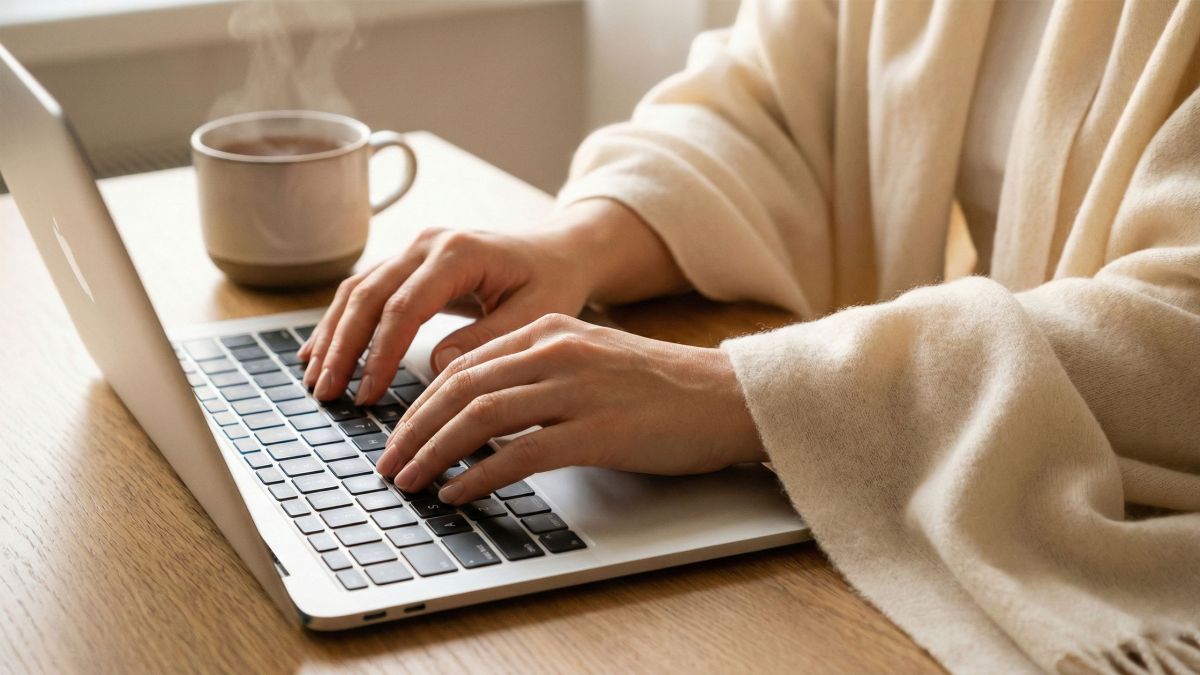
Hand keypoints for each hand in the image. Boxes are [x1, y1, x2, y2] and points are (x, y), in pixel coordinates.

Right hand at [298, 199, 688, 403]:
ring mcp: (414, 250)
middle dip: (343, 348)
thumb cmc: (552, 283)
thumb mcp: (535, 316)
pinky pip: (364, 291)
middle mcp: (428, 243)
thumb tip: (437, 366)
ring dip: (333, 336)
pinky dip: (341, 323)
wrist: (559, 253)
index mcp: (459, 253)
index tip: (368, 395)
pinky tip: (321, 353)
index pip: (404, 307)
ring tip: (316, 381)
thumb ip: (488, 340)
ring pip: (358, 290)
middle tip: (326, 393)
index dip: (380, 354)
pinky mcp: (409, 264)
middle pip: (368, 295)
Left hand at [376, 313, 765, 504]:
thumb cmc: (661, 387)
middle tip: (389, 463)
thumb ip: (537, 373)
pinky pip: (519, 454)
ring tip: (410, 481)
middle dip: (414, 429)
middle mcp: (558, 352)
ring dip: (434, 453)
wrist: (726, 397)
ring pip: (479, 418)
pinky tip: (458, 493)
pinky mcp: (597, 432)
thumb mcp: (591, 360)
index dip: (422, 403)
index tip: (400, 434)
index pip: (465, 364)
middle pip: (460, 388)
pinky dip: (478, 475)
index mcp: (550, 331)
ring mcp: (577, 391)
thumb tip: (480, 410)